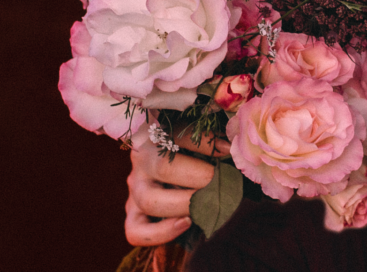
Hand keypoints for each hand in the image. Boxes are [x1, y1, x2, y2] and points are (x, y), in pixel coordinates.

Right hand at [123, 130, 232, 246]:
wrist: (173, 181)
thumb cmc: (193, 155)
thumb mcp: (199, 142)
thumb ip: (211, 142)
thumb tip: (234, 147)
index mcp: (156, 134)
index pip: (176, 133)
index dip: (204, 142)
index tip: (228, 150)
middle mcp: (141, 161)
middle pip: (162, 167)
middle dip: (199, 177)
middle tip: (223, 182)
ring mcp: (134, 190)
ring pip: (149, 200)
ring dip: (184, 204)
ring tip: (208, 205)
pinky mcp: (132, 216)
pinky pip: (136, 231)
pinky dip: (162, 232)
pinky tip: (186, 223)